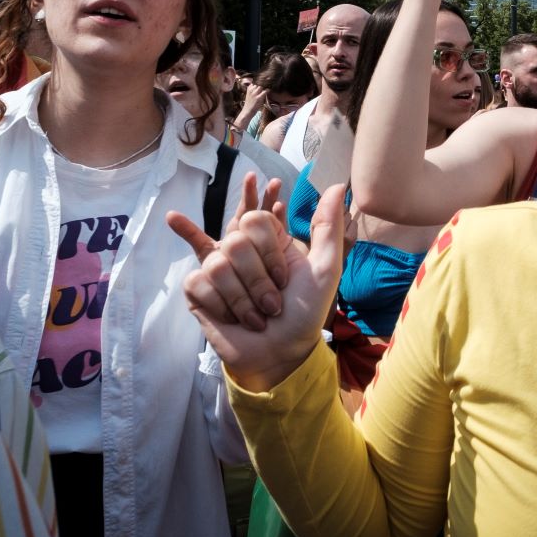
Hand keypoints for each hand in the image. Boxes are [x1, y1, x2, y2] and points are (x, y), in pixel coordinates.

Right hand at [169, 181, 347, 393]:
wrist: (281, 351)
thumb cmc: (305, 312)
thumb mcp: (325, 268)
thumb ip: (328, 226)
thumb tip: (338, 184)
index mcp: (268, 242)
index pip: (253, 213)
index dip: (262, 220)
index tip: (272, 229)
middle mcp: (240, 252)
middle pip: (237, 241)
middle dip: (261, 277)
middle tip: (275, 299)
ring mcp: (216, 270)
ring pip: (218, 264)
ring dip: (245, 298)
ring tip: (258, 314)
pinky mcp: (197, 291)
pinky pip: (200, 283)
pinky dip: (224, 306)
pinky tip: (233, 317)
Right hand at [237, 81, 269, 122]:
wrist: (247, 111)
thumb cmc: (250, 104)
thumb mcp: (249, 95)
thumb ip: (253, 90)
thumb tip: (260, 86)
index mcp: (249, 89)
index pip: (255, 82)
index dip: (259, 82)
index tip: (263, 82)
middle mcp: (251, 90)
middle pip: (258, 83)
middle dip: (262, 84)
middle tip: (267, 84)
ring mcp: (254, 94)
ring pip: (261, 86)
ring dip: (265, 87)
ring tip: (268, 88)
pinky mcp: (258, 98)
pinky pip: (264, 91)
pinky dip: (267, 91)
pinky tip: (268, 91)